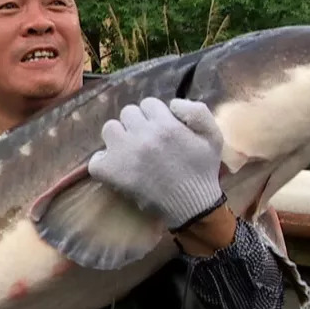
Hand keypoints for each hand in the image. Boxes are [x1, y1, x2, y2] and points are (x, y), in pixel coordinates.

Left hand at [88, 97, 223, 230]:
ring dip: (119, 137)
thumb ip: (197, 111)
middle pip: (128, 112)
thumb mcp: (213, 136)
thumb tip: (172, 103)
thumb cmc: (202, 171)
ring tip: (130, 152)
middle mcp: (143, 135)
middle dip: (137, 124)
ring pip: (110, 129)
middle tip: (146, 141)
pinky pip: (96, 159)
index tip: (160, 130)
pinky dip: (103, 162)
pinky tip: (116, 168)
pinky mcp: (112, 173)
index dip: (155, 116)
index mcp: (166, 125)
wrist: (192, 205)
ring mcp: (125, 153)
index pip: (148, 104)